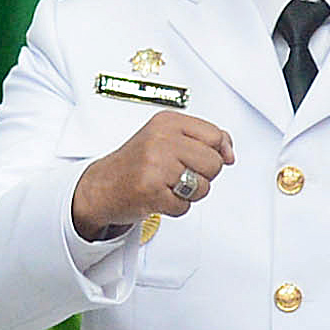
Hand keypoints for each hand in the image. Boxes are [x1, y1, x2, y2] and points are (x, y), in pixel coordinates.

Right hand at [70, 111, 234, 236]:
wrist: (100, 186)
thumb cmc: (135, 163)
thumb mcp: (167, 138)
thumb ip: (203, 139)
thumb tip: (229, 153)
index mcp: (167, 122)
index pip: (215, 136)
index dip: (215, 152)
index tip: (200, 159)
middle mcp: (161, 140)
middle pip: (214, 163)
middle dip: (202, 175)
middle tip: (179, 175)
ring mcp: (155, 165)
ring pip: (203, 187)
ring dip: (189, 194)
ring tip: (168, 186)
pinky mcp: (151, 192)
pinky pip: (184, 206)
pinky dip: (175, 208)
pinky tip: (159, 197)